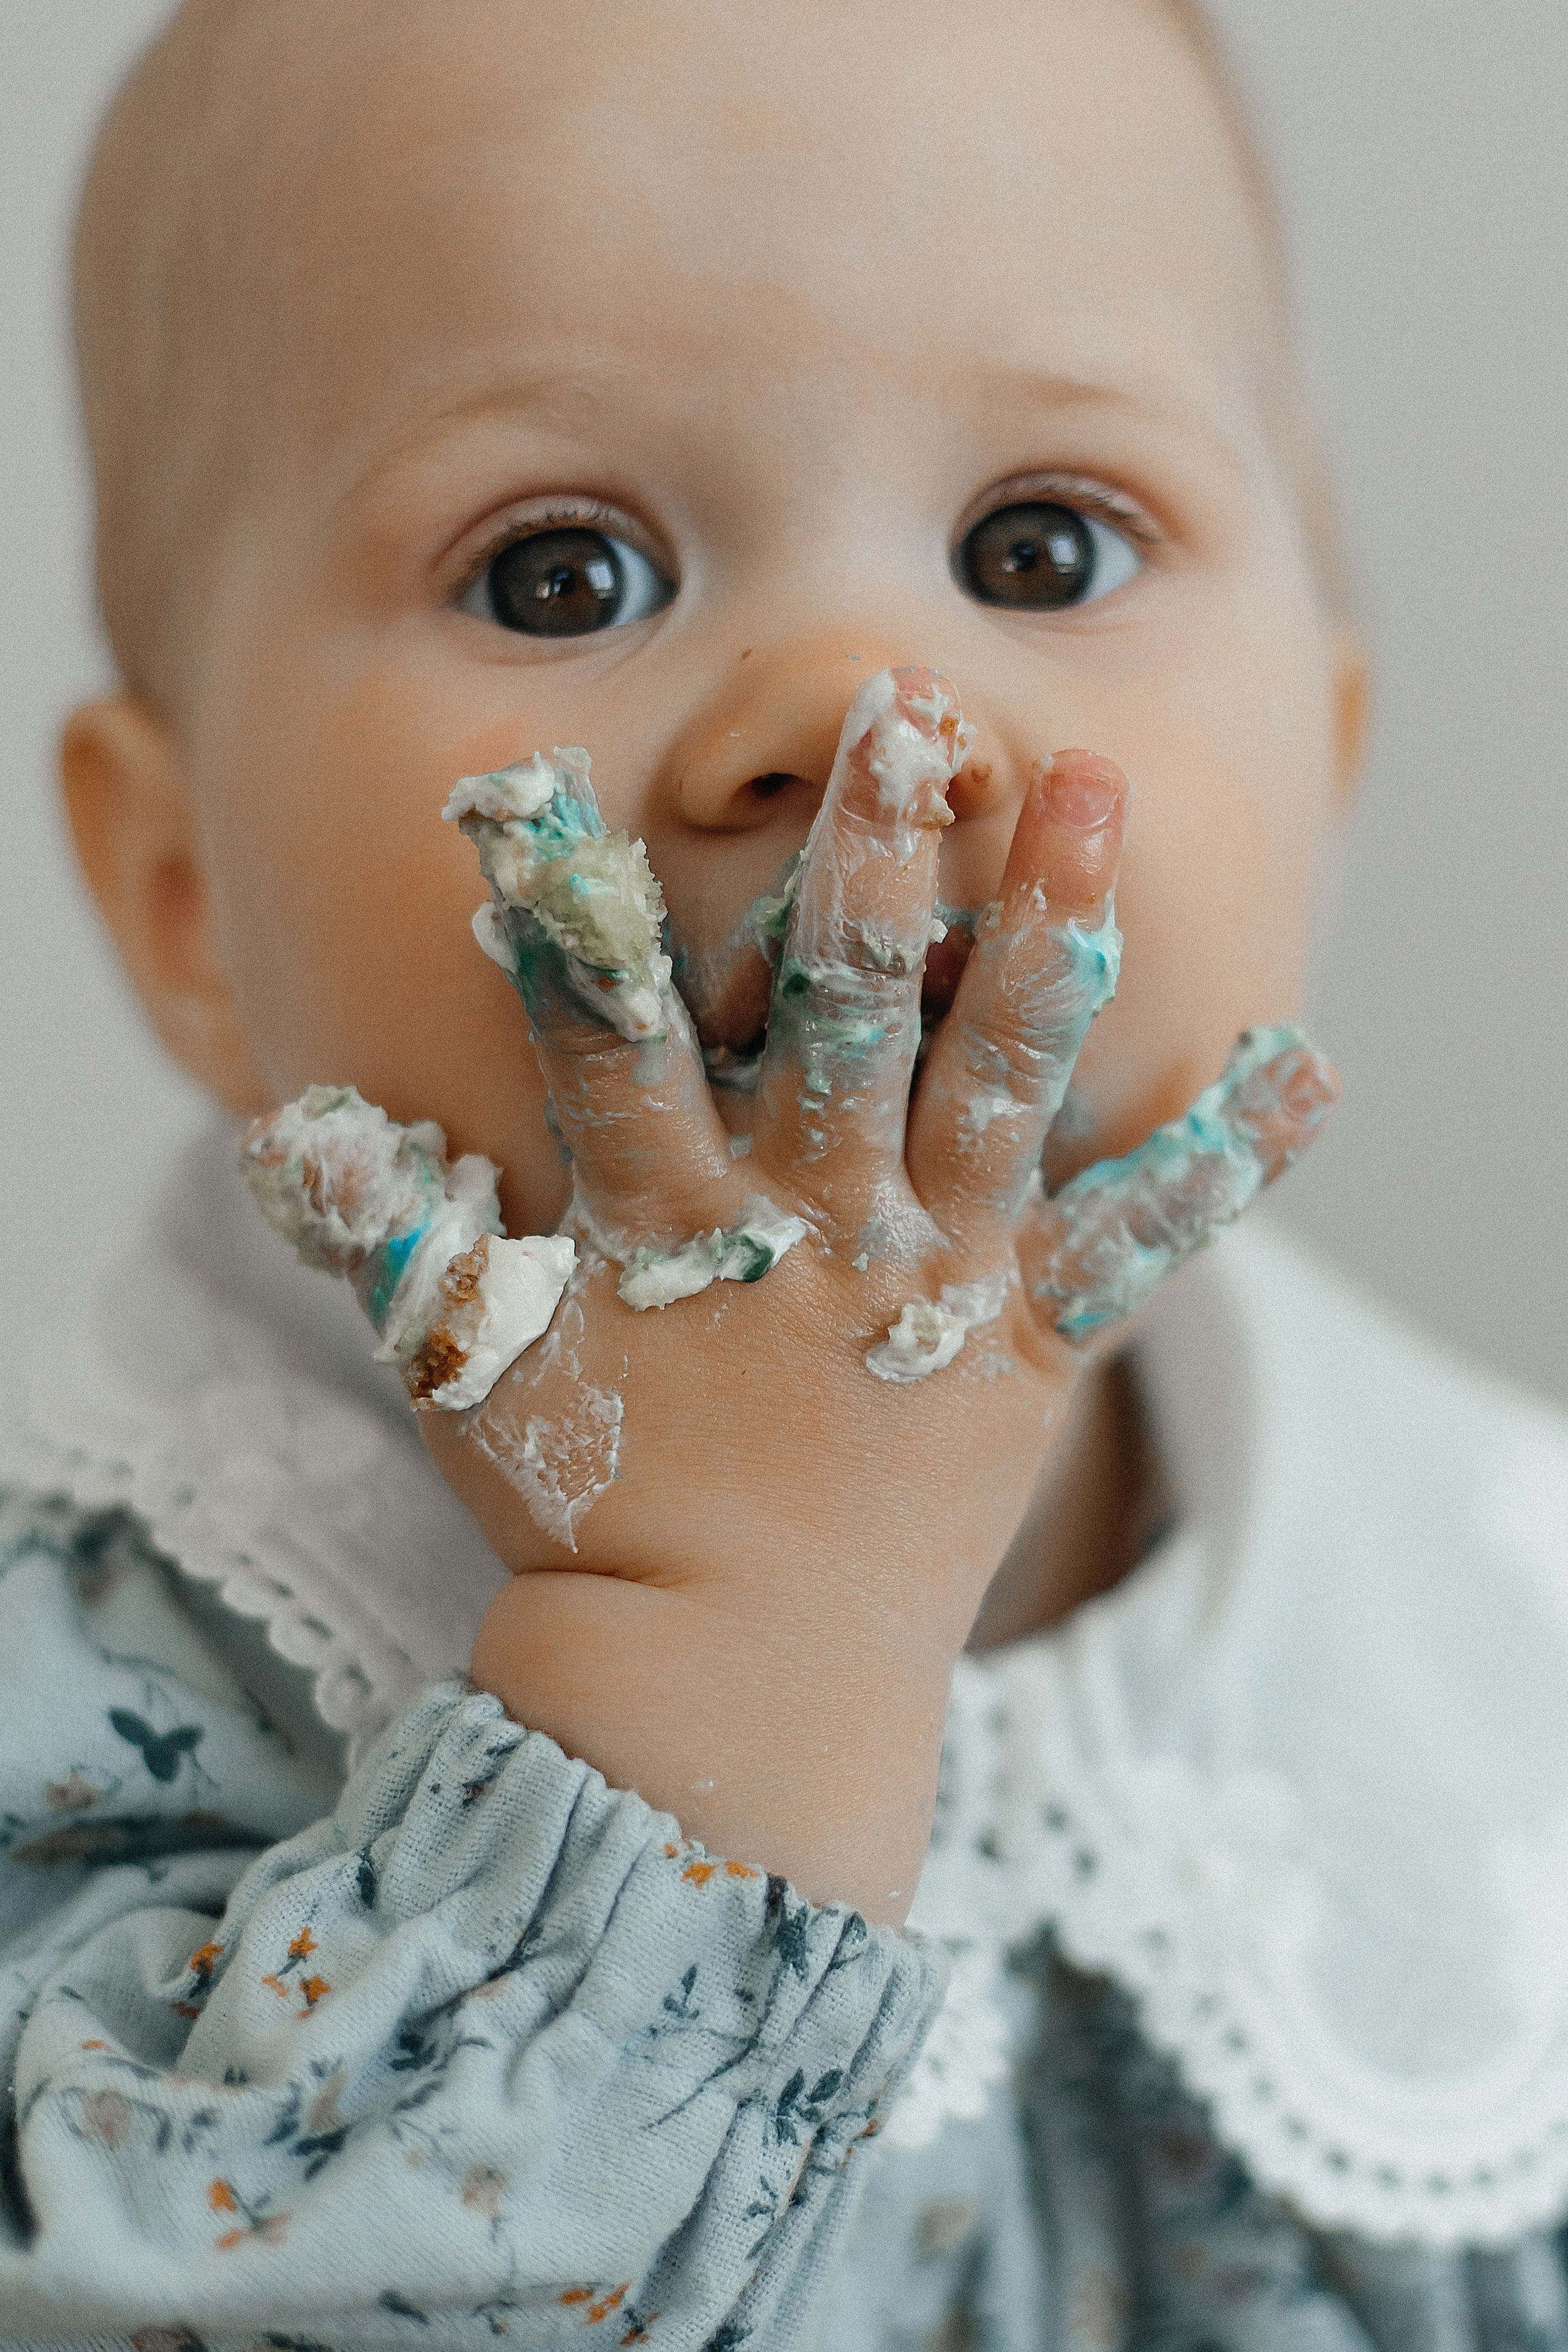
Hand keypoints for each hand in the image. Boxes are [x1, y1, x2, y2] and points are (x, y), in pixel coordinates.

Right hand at [415, 667, 1334, 1916]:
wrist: (731, 1675)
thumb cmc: (588, 1514)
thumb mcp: (470, 1372)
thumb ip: (392, 1237)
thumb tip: (289, 1125)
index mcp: (667, 1217)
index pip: (603, 1032)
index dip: (565, 905)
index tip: (538, 782)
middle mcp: (808, 1220)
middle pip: (842, 1008)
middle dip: (874, 853)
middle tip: (914, 711)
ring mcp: (928, 1275)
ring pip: (998, 1074)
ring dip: (1048, 927)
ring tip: (1100, 792)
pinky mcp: (1023, 1341)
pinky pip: (1137, 1240)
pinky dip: (1218, 1156)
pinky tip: (1303, 1064)